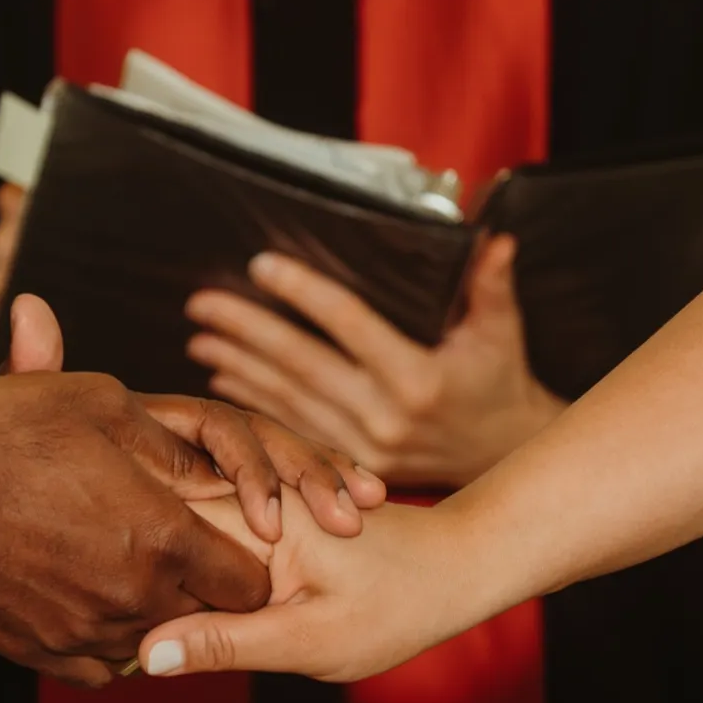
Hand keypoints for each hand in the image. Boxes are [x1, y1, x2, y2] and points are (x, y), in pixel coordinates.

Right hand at [0, 297, 388, 686]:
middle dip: (199, 587)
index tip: (222, 538)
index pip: (251, 584)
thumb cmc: (6, 435)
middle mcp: (136, 599)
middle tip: (165, 544)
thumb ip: (173, 439)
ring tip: (114, 561)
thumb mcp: (100, 403)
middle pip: (206, 616)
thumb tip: (216, 462)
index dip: (245, 561)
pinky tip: (82, 594)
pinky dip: (103, 639)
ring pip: (154, 641)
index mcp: (164, 539)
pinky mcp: (46, 656)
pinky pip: (103, 666)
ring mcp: (90, 635)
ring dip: (149, 611)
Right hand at [137, 489, 498, 684]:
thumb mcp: (310, 640)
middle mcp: (239, 488)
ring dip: (160, 575)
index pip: (155, 542)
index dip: (132, 595)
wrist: (453, 565)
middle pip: (155, 528)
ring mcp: (244, 493)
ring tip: (146, 631)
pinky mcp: (252, 507)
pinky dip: (185, 569)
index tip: (124, 647)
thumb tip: (145, 656)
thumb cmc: (398, 604)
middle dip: (139, 577)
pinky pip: (197, 533)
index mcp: (249, 513)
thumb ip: (226, 644)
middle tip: (124, 639)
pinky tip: (181, 611)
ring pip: (171, 531)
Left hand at [185, 237, 563, 489]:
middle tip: (201, 304)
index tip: (260, 266)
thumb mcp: (502, 329)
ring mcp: (364, 447)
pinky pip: (293, 430)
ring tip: (199, 341)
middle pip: (302, 365)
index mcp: (419, 378)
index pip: (348, 324)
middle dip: (247, 332)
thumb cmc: (499, 380)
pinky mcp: (352, 466)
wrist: (502, 451)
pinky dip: (256, 406)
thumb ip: (492, 282)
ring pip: (288, 401)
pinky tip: (224, 382)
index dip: (302, 292)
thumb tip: (494, 236)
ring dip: (239, 369)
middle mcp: (385, 417)